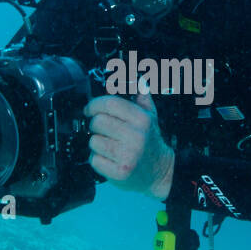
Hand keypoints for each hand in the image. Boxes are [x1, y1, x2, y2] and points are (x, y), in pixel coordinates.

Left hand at [85, 80, 174, 198]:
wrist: (161, 172)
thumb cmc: (151, 142)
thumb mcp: (151, 115)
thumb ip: (141, 95)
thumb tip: (133, 77)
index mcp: (142, 119)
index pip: (109, 103)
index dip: (94, 104)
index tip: (89, 109)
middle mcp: (136, 136)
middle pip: (97, 122)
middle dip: (95, 125)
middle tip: (101, 129)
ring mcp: (127, 156)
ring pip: (93, 141)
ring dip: (96, 143)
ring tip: (108, 145)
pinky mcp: (119, 172)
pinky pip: (94, 160)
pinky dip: (97, 159)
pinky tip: (108, 158)